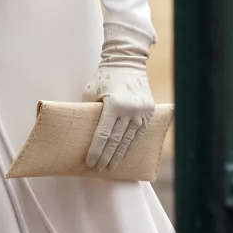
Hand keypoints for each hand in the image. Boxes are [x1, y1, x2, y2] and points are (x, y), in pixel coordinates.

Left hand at [82, 22, 154, 171]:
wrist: (127, 62)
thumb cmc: (104, 76)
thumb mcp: (91, 91)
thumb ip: (89, 111)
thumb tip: (83, 131)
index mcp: (114, 105)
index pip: (103, 135)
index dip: (96, 151)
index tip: (89, 163)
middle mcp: (130, 111)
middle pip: (116, 142)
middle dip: (105, 158)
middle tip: (97, 170)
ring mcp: (142, 113)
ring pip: (128, 141)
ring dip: (118, 156)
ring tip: (109, 168)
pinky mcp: (149, 113)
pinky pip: (138, 134)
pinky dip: (129, 146)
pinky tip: (123, 155)